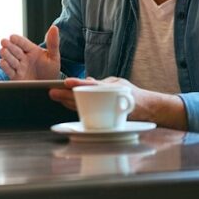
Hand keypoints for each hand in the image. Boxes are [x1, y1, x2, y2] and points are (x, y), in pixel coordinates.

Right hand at [0, 25, 60, 79]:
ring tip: (3, 50)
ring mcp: (19, 67)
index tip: (12, 37)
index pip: (23, 42)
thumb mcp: (54, 56)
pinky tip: (3, 62)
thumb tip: (54, 27)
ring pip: (10, 59)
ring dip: (6, 55)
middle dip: (9, 46)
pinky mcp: (15, 77)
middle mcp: (23, 57)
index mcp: (32, 50)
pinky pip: (9, 71)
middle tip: (4, 41)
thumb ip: (53, 43)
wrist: (49, 88)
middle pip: (14, 50)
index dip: (17, 40)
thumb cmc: (51, 71)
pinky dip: (5, 66)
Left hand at [50, 77, 186, 129]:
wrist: (147, 110)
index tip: (66, 82)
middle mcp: (107, 101)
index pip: (92, 87)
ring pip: (82, 107)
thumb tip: (86, 80)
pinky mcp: (104, 118)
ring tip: (54, 95)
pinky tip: (64, 103)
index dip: (78, 84)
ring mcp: (106, 111)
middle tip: (51, 91)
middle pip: (82, 98)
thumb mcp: (117, 83)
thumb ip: (101, 82)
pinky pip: (86, 113)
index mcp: (112, 90)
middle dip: (65, 96)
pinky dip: (75, 108)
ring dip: (66, 102)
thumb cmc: (130, 94)